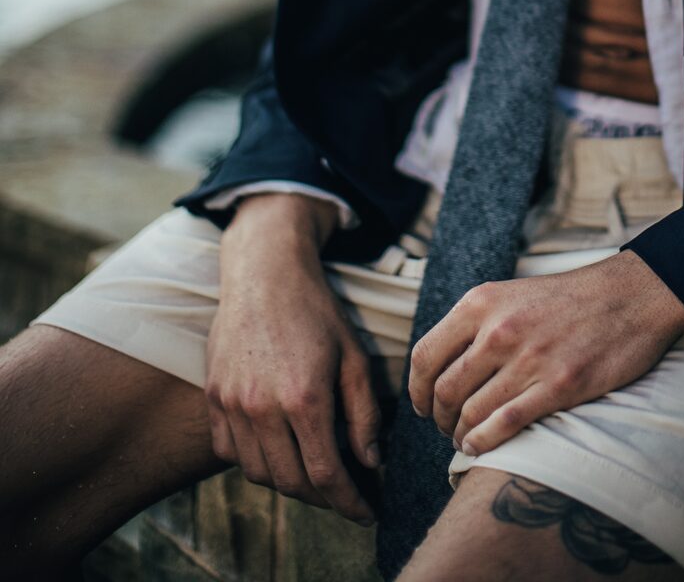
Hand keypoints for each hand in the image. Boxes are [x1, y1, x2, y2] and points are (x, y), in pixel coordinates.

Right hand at [205, 193, 379, 523]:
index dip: (349, 502)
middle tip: (343, 491)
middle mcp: (262, 407)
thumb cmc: (316, 311)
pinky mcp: (213, 397)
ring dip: (287, 482)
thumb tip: (369, 461)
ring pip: (258, 473)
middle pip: (291, 482)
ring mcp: (232, 403)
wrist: (265, 272)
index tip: (366, 511)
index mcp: (304, 398)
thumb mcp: (354, 355)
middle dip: (321, 496)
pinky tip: (275, 449)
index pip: (326, 475)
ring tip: (311, 469)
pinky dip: (253, 461)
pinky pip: (229, 452)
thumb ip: (364, 413)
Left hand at [409, 249, 683, 456]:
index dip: (416, 389)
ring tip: (464, 439)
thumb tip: (442, 364)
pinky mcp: (558, 386)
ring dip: (460, 434)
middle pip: (445, 390)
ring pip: (471, 412)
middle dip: (439, 418)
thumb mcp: (511, 293)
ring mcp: (529, 359)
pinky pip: (504, 425)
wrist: (628, 296)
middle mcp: (499, 330)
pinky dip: (484, 443)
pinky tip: (479, 446)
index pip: (425, 355)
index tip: (423, 405)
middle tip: (446, 427)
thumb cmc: (568, 299)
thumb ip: (476, 323)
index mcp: (481, 302)